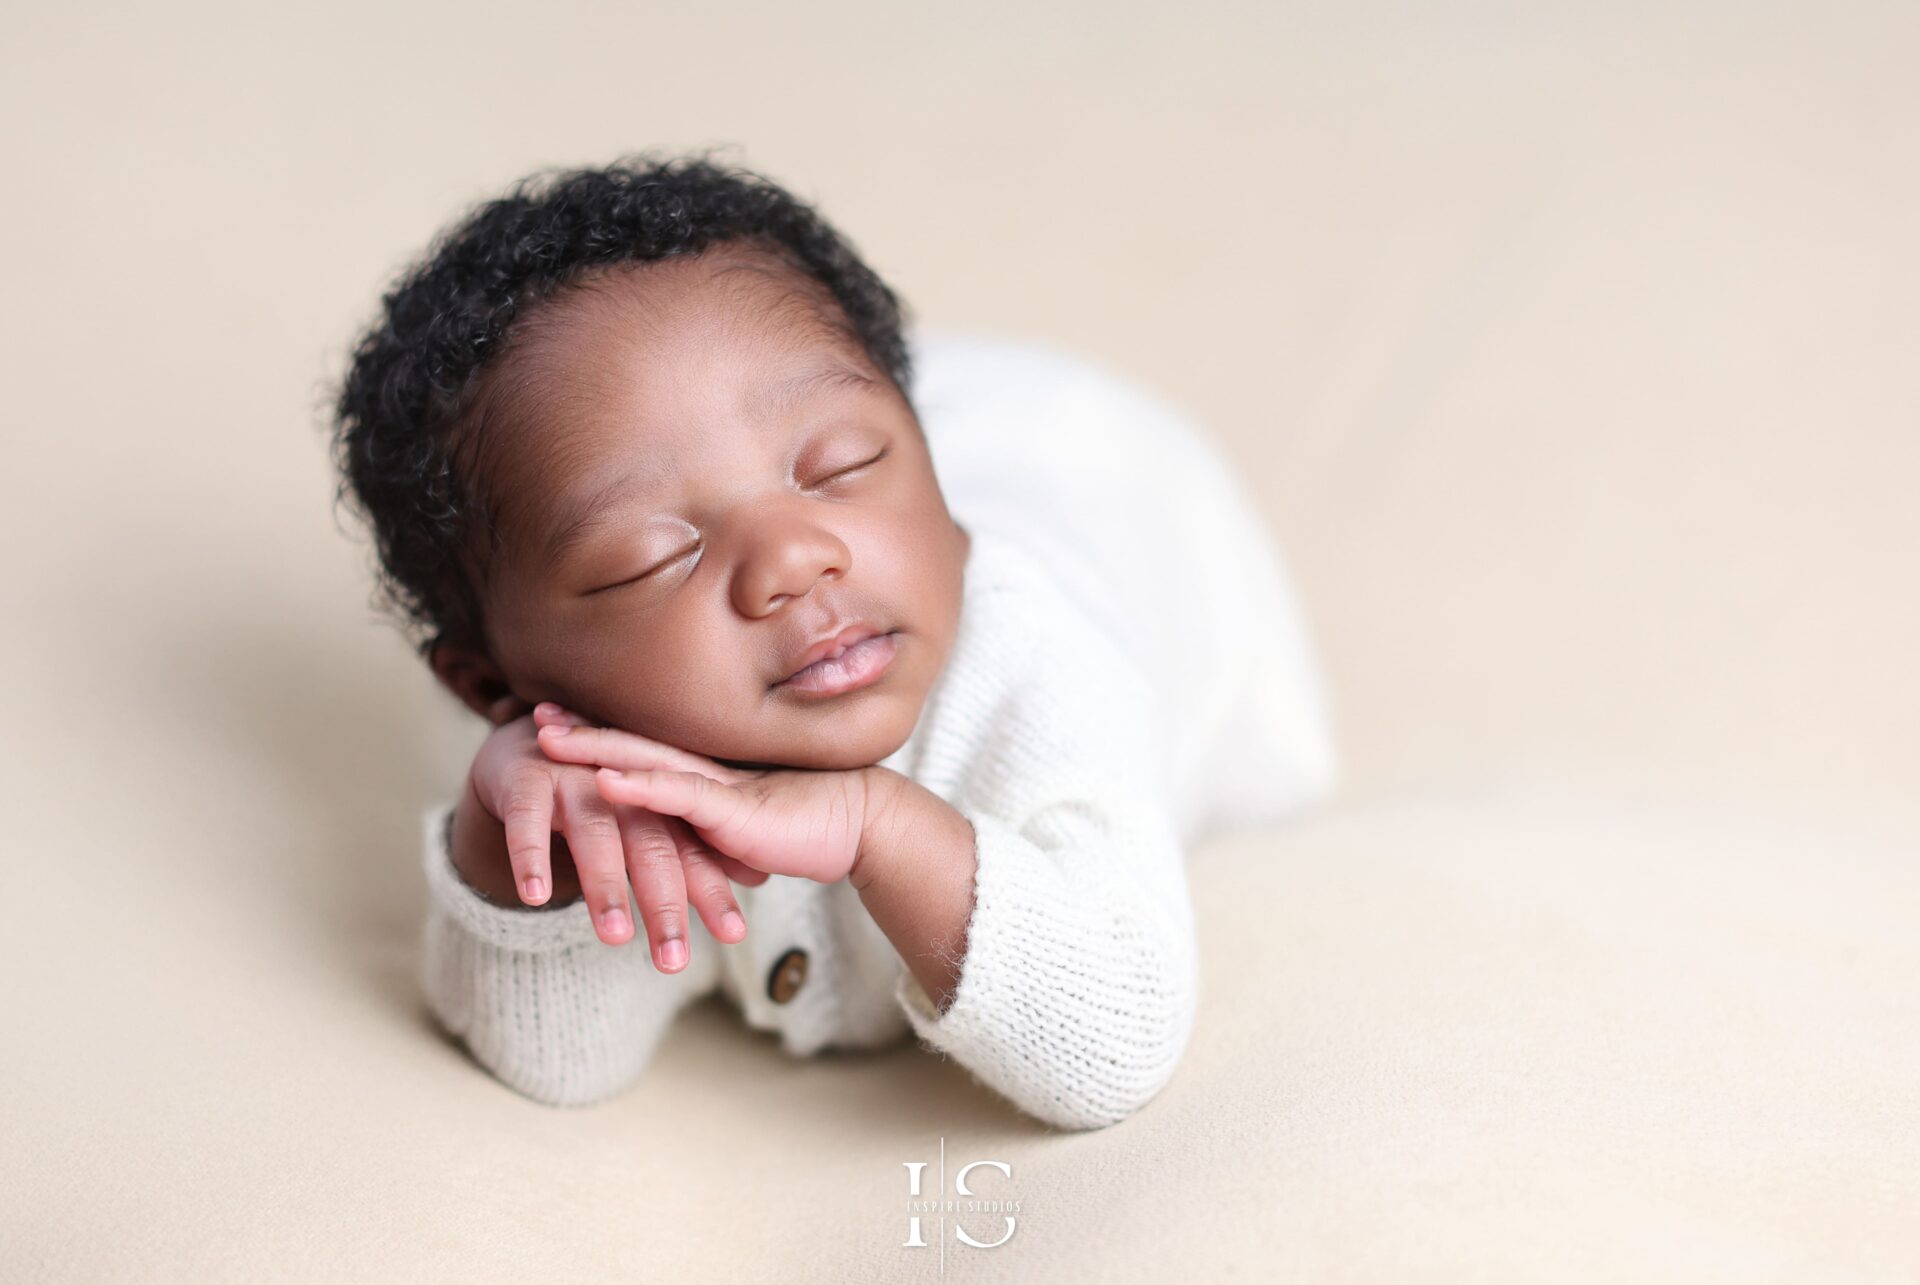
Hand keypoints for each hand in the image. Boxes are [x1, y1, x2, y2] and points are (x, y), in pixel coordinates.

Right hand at [461, 708, 766, 969]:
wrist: (528, 739)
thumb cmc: (599, 791)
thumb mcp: (646, 820)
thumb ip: (692, 852)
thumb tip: (761, 876)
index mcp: (656, 804)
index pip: (690, 853)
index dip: (711, 891)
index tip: (735, 934)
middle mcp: (623, 793)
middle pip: (651, 849)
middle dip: (665, 905)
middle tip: (674, 960)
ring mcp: (574, 782)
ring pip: (595, 836)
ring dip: (607, 886)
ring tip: (616, 936)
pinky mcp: (526, 780)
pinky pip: (527, 820)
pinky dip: (530, 856)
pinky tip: (535, 896)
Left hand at [532, 706, 889, 886]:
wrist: (862, 824)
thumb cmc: (811, 827)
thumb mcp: (746, 831)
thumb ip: (714, 832)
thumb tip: (690, 848)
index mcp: (708, 775)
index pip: (644, 747)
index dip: (600, 731)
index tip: (557, 718)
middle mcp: (707, 771)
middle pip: (632, 742)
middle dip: (580, 730)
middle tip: (530, 712)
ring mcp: (717, 787)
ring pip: (644, 760)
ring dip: (594, 749)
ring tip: (547, 740)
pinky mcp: (731, 812)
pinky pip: (678, 797)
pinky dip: (639, 787)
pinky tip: (605, 781)